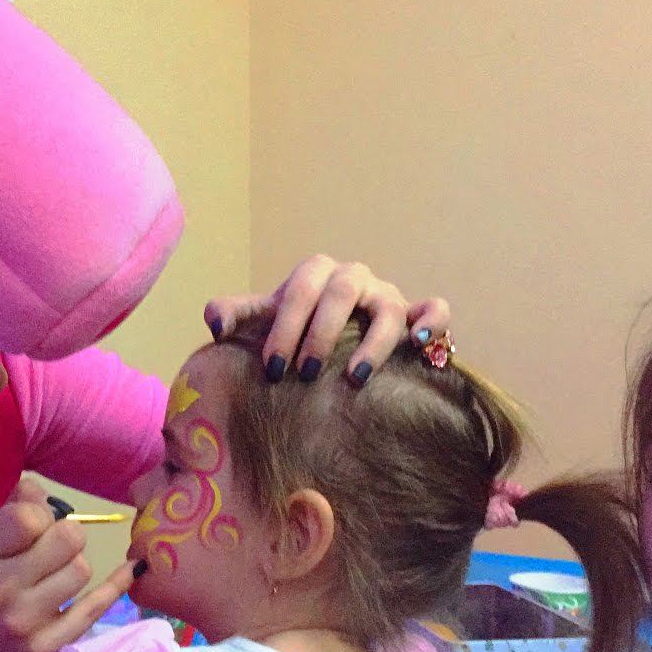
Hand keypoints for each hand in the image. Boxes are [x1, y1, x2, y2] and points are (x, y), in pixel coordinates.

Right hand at [0, 478, 137, 651]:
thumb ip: (13, 510)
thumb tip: (38, 486)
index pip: (28, 517)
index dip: (41, 513)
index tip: (35, 523)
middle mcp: (0, 588)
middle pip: (67, 539)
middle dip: (65, 536)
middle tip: (51, 547)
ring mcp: (25, 621)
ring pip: (82, 569)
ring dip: (75, 565)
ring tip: (55, 574)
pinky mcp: (48, 647)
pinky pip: (97, 606)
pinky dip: (116, 584)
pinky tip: (132, 568)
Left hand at [203, 254, 450, 384]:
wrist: (330, 332)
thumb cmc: (293, 326)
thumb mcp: (263, 319)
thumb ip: (236, 315)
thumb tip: (216, 324)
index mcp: (314, 273)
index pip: (299, 292)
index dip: (284, 328)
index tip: (272, 368)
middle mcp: (353, 278)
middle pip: (340, 294)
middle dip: (321, 335)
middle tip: (306, 374)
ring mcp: (387, 294)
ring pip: (389, 308)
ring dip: (374, 342)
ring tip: (356, 377)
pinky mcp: (415, 313)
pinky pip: (434, 309)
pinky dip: (432, 321)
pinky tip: (420, 344)